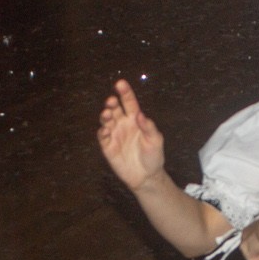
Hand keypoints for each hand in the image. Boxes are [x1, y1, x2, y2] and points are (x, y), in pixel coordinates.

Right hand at [96, 79, 165, 193]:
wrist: (147, 176)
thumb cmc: (153, 156)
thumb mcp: (156, 140)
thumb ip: (149, 127)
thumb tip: (140, 115)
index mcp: (135, 119)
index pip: (129, 102)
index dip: (125, 92)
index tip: (120, 83)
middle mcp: (123, 124)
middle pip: (115, 109)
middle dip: (112, 103)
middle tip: (111, 101)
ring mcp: (114, 134)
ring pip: (107, 121)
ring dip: (105, 115)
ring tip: (107, 113)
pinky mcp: (108, 147)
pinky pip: (103, 137)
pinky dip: (102, 132)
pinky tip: (105, 130)